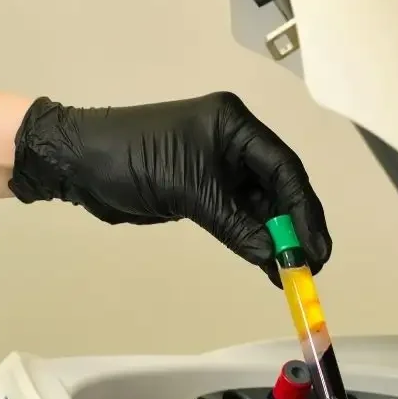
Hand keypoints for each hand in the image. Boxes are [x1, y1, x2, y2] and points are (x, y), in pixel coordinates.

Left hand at [9, 92, 330, 284]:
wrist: (81, 162)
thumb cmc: (133, 160)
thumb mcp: (189, 191)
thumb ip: (235, 225)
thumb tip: (274, 256)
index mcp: (234, 125)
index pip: (284, 168)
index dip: (305, 210)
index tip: (316, 247)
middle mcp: (232, 141)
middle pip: (276, 187)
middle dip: (292, 226)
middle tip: (309, 266)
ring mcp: (216, 165)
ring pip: (257, 205)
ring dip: (272, 238)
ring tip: (289, 273)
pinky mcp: (201, 187)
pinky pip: (235, 214)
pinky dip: (249, 238)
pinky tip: (264, 262)